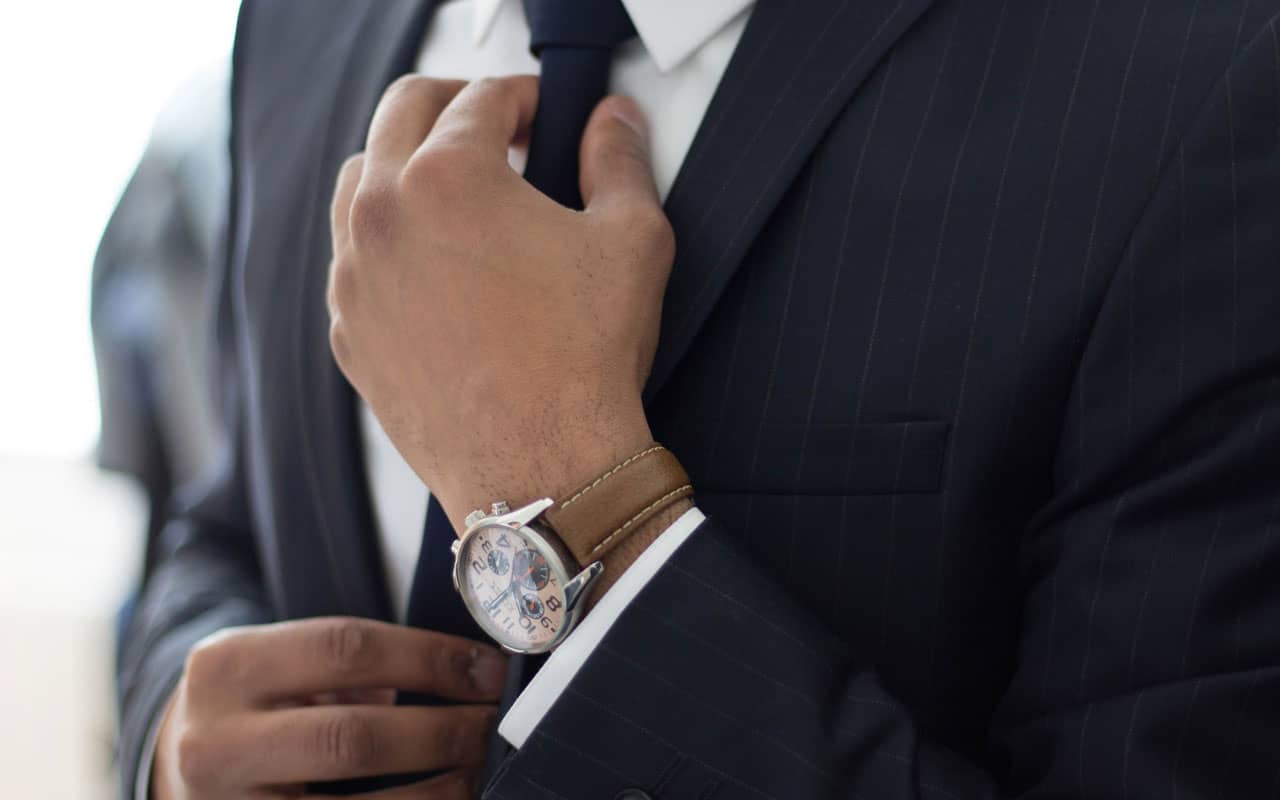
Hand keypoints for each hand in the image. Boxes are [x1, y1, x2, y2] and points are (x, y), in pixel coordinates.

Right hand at [150, 617, 507, 798]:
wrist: (174, 769)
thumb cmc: (255, 704)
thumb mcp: (279, 663)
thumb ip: (353, 663)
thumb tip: (468, 673)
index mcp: (228, 666)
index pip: (347, 649)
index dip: (430, 658)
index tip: (489, 669)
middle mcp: (216, 742)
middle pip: (353, 737)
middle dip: (442, 731)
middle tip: (495, 724)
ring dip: (437, 791)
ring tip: (480, 770)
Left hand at [326, 75, 674, 529]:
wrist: (542, 469)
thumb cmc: (586, 359)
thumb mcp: (631, 240)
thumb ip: (620, 160)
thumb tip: (614, 121)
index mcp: (447, 177)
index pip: (480, 97)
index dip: (524, 96)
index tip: (544, 114)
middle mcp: (382, 216)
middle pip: (402, 113)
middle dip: (454, 105)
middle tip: (498, 129)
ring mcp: (354, 278)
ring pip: (360, 181)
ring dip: (407, 165)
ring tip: (458, 192)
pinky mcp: (348, 332)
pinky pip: (353, 260)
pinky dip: (387, 241)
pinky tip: (434, 265)